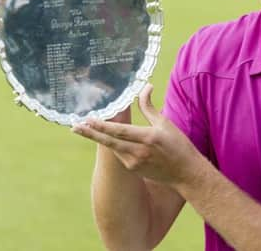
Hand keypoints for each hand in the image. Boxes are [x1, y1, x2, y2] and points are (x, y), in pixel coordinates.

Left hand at [72, 84, 202, 188]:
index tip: (88, 120)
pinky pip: (120, 154)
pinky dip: (114, 145)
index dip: (102, 126)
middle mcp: (139, 152)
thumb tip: (145, 87)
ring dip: (101, 138)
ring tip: (85, 129)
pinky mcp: (133, 169)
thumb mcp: (165, 123)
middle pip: (109, 142)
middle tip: (74, 127)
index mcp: (148, 138)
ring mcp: (135, 163)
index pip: (120, 131)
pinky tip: (110, 139)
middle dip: (90, 134)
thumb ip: (149, 107)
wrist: (185, 172)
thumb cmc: (178, 145)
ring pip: (113, 147)